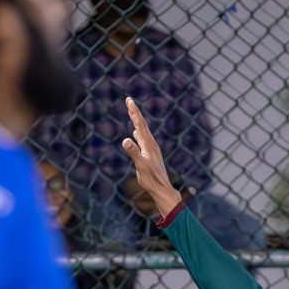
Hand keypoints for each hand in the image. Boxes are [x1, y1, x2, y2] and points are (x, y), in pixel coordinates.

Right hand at [120, 98, 183, 218]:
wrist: (162, 188)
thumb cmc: (152, 179)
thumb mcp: (141, 165)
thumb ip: (134, 152)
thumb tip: (125, 140)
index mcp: (149, 144)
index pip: (140, 125)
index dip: (134, 112)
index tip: (129, 101)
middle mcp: (151, 144)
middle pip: (142, 125)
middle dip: (135, 113)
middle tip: (129, 100)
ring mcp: (151, 149)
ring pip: (142, 131)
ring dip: (136, 121)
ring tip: (132, 113)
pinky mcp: (150, 154)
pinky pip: (143, 139)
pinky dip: (138, 132)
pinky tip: (135, 132)